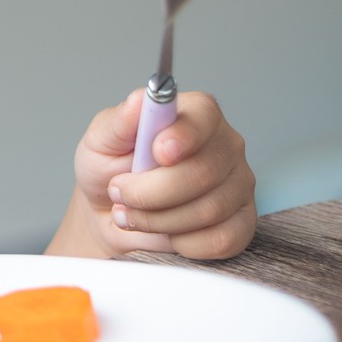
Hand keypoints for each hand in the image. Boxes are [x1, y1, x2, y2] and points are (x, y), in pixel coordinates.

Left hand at [49, 89, 255, 260]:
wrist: (111, 213)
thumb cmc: (108, 170)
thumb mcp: (100, 141)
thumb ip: (119, 122)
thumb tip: (141, 99)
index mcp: (194, 114)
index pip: (203, 115)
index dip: (182, 135)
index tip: (157, 152)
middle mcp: (224, 146)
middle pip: (203, 172)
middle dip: (149, 192)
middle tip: (120, 192)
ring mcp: (239, 185)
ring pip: (208, 210)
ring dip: (157, 219)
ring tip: (132, 212)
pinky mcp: (241, 223)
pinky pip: (221, 240)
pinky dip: (182, 243)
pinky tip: (164, 232)